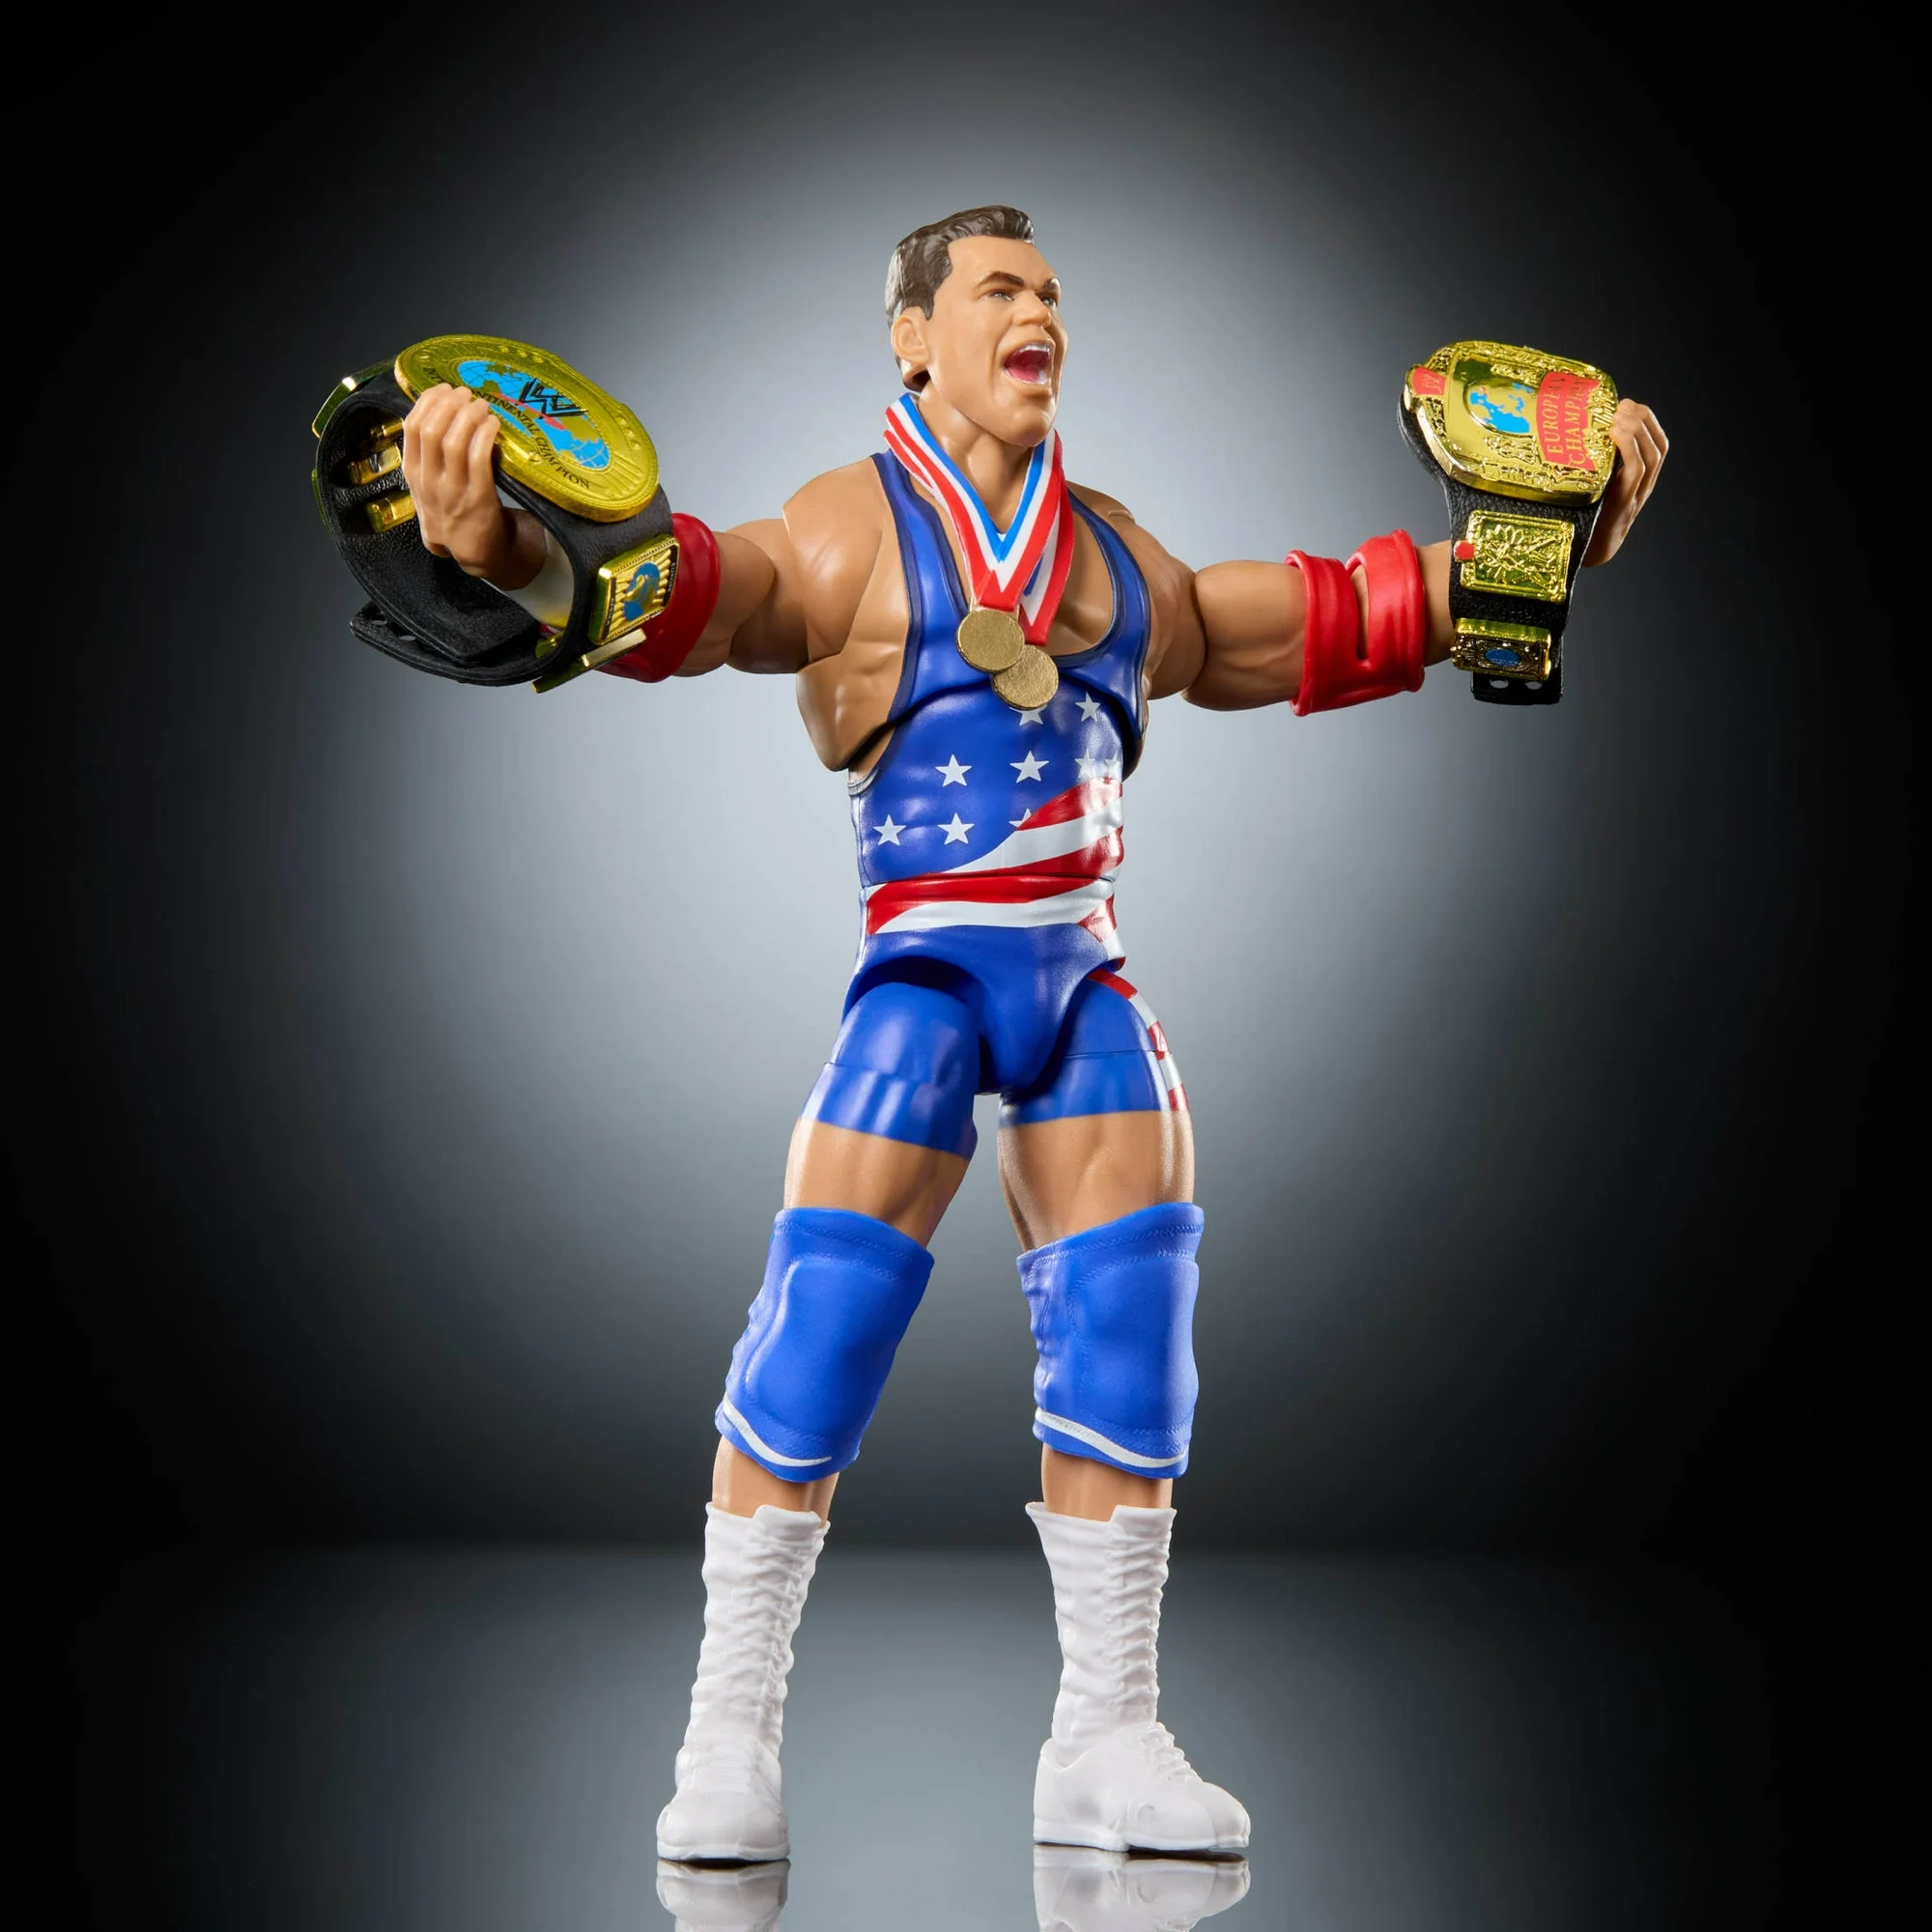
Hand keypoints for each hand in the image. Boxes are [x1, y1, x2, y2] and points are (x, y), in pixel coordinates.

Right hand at [399, 383, 543, 585]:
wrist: (473, 550)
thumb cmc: (452, 512)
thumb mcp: (426, 486)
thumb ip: (425, 456)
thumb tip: (434, 412)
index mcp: (412, 473)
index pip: (412, 426)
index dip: (428, 401)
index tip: (444, 389)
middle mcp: (428, 480)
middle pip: (432, 429)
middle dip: (451, 404)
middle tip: (467, 394)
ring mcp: (453, 490)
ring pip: (455, 441)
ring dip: (470, 415)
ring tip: (482, 405)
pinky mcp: (478, 497)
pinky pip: (479, 457)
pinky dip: (485, 435)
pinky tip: (493, 424)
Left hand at [1581, 398, 1667, 565]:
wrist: (1585, 556)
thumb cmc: (1583, 520)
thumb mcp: (1592, 487)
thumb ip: (1593, 466)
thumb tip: (1571, 435)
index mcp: (1638, 481)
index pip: (1656, 443)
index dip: (1646, 420)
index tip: (1626, 404)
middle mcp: (1643, 487)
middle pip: (1658, 445)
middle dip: (1643, 419)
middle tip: (1621, 406)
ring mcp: (1635, 497)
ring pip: (1652, 456)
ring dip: (1637, 430)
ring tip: (1619, 416)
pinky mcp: (1622, 505)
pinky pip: (1636, 472)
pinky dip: (1629, 449)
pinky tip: (1614, 435)